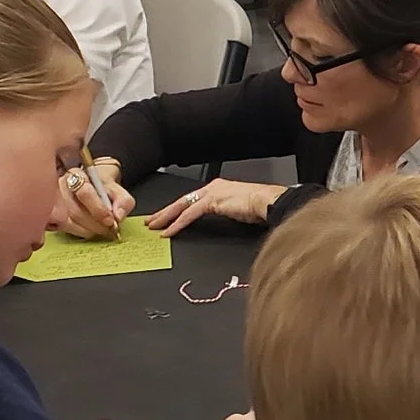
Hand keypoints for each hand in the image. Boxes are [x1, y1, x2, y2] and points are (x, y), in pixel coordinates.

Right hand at [54, 162, 132, 238]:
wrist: (90, 185)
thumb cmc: (101, 188)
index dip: (99, 210)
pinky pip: (61, 228)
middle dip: (96, 224)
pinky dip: (78, 232)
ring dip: (88, 230)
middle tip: (109, 230)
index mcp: (77, 174)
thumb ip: (123, 201)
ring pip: (67, 222)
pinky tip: (88, 230)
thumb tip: (118, 217)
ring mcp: (51, 200)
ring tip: (101, 230)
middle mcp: (60, 186)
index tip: (111, 221)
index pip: (84, 192)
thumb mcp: (117, 189)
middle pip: (75, 211)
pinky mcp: (48, 214)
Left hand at [146, 179, 285, 235]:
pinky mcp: (211, 201)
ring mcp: (211, 193)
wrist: (268, 201)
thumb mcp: (239, 210)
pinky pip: (189, 215)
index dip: (177, 209)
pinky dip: (178, 224)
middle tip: (151, 221)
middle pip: (182, 201)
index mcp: (218, 188)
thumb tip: (225, 219)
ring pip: (182, 206)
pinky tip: (169, 232)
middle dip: (165, 212)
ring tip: (155, 226)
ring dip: (166, 217)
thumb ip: (227, 212)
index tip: (167, 217)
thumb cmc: (261, 207)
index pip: (192, 200)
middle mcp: (212, 188)